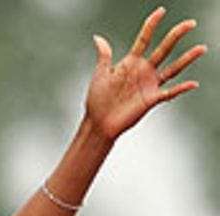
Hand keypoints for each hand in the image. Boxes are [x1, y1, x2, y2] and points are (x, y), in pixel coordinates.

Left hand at [84, 7, 206, 139]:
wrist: (98, 122)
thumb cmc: (98, 99)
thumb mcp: (100, 74)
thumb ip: (104, 55)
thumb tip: (98, 38)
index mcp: (131, 63)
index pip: (144, 39)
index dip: (152, 25)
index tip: (161, 11)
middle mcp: (143, 71)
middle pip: (164, 49)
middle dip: (176, 35)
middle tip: (190, 23)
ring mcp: (149, 85)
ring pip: (173, 68)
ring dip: (187, 59)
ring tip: (201, 48)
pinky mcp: (151, 99)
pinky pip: (170, 93)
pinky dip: (181, 88)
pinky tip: (192, 83)